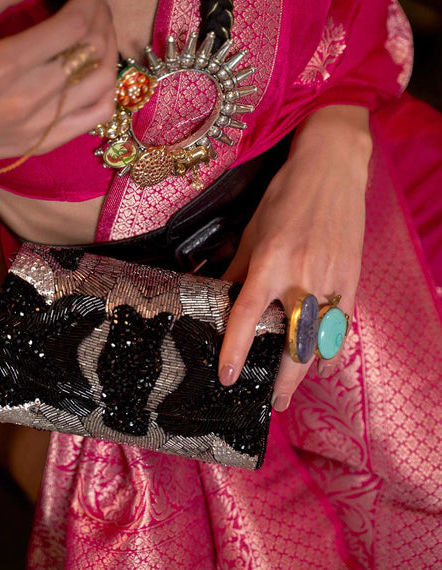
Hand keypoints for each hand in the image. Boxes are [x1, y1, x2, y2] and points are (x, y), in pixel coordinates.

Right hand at [0, 0, 116, 160]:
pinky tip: (100, 68)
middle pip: (92, 51)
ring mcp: (41, 126)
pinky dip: (108, 89)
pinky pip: (96, 117)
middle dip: (103, 16)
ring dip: (110, 48)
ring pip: (102, 83)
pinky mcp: (44, 143)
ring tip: (100, 28)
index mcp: (5, 65)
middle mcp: (30, 98)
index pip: (73, 25)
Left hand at [218, 105, 371, 409]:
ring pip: (322, 339)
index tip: (228, 377)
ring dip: (307, 369)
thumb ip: (237, 270)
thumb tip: (221, 298)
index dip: (235, 350)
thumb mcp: (252, 232)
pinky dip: (331, 346)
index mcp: (270, 263)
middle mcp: (301, 276)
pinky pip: (342, 324)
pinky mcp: (352, 278)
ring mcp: (331, 280)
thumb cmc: (284, 199)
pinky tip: (321, 359)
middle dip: (285, 380)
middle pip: (294, 342)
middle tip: (275, 402)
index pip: (248, 316)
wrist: (330, 172)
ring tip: (292, 387)